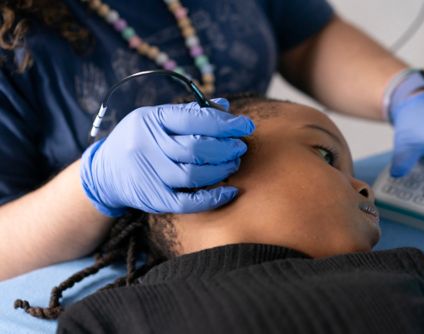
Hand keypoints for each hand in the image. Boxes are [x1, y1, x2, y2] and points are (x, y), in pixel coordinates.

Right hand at [80, 98, 254, 215]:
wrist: (105, 173)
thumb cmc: (140, 140)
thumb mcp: (156, 119)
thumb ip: (189, 113)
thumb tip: (224, 106)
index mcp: (150, 119)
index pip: (193, 119)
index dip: (224, 122)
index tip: (246, 125)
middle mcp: (147, 145)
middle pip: (195, 148)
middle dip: (225, 148)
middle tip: (240, 148)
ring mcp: (149, 174)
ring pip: (193, 174)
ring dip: (221, 170)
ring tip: (233, 164)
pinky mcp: (153, 198)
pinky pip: (187, 202)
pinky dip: (212, 198)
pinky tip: (230, 191)